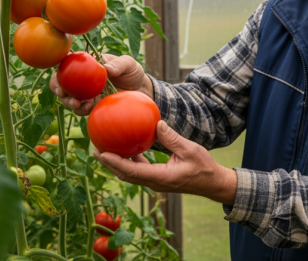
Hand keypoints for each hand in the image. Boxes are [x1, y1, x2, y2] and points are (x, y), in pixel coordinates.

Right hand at [50, 54, 153, 115]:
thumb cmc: (133, 73)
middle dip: (58, 88)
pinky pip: (80, 109)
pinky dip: (81, 110)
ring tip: (79, 104)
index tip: (60, 77)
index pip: (67, 65)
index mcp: (87, 64)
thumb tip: (106, 69)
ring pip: (67, 98)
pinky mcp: (90, 106)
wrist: (141, 91)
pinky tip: (88, 108)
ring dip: (69, 101)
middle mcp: (82, 79)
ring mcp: (85, 93)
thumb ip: (119, 64)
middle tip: (64, 94)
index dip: (59, 70)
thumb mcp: (129, 64)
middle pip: (61, 82)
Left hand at [94, 121, 237, 204]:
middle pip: (125, 175)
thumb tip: (157, 123)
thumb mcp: (190, 149)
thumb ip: (172, 138)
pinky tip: (128, 149)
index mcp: (161, 177)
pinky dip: (130, 162)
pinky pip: (140, 171)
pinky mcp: (158, 178)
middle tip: (96, 150)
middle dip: (109, 164)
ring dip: (117, 164)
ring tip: (105, 150)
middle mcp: (155, 182)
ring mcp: (156, 182)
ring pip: (131, 174)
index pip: (132, 171)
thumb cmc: (204, 167)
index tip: (101, 153)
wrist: (212, 183)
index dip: (115, 163)